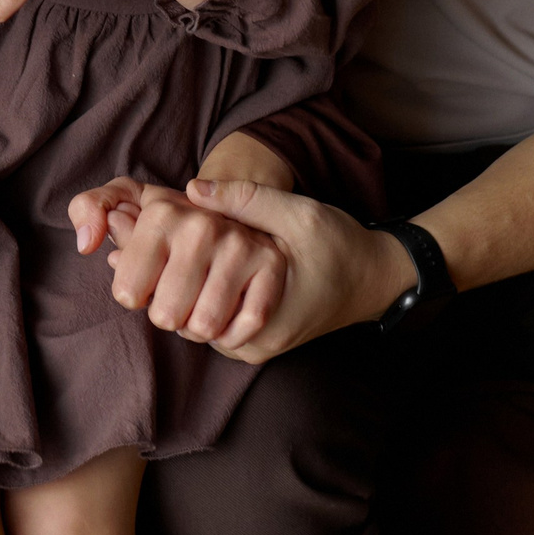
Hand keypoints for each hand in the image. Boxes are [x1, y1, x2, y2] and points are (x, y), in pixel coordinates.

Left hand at [68, 177, 291, 353]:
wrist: (240, 211)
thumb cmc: (173, 219)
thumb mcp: (126, 200)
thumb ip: (91, 207)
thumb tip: (89, 240)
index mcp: (161, 213)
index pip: (127, 293)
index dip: (132, 296)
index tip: (142, 281)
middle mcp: (202, 226)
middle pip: (166, 316)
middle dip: (168, 315)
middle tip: (178, 293)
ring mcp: (241, 245)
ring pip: (204, 327)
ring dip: (199, 327)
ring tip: (202, 300)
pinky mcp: (271, 265)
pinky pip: (242, 329)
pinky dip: (231, 334)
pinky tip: (227, 312)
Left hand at [169, 177, 419, 362]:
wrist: (375, 276)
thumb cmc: (339, 246)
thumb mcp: (297, 215)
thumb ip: (246, 200)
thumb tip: (191, 188)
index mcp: (260, 322)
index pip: (185, 306)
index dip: (167, 269)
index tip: (157, 237)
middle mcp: (252, 345)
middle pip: (186, 315)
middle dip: (173, 277)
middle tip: (160, 239)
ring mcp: (253, 346)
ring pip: (197, 318)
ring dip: (187, 285)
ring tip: (180, 248)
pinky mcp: (256, 340)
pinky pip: (215, 319)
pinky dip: (204, 292)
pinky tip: (202, 263)